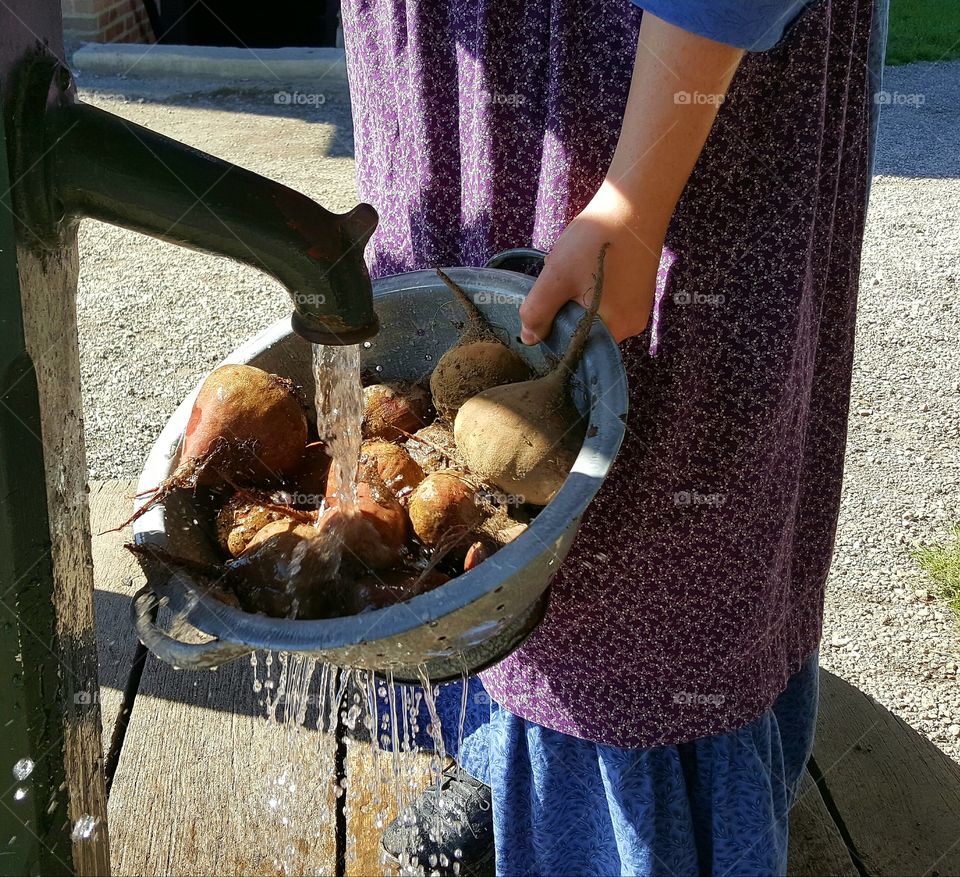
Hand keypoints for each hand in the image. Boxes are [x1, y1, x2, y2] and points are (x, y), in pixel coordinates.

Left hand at [520, 181, 664, 344]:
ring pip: (593, 314)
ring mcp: (637, 308)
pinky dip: (590, 288)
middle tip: (559, 281)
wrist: (634, 201)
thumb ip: (537, 313)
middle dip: (565, 310)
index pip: (576, 347)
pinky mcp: (638, 292)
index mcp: (614, 330)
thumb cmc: (595, 241)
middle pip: (585, 331)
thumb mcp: (555, 278)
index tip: (544, 308)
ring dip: (575, 297)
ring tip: (574, 269)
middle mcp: (631, 326)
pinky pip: (606, 301)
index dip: (554, 332)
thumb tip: (529, 339)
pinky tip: (586, 265)